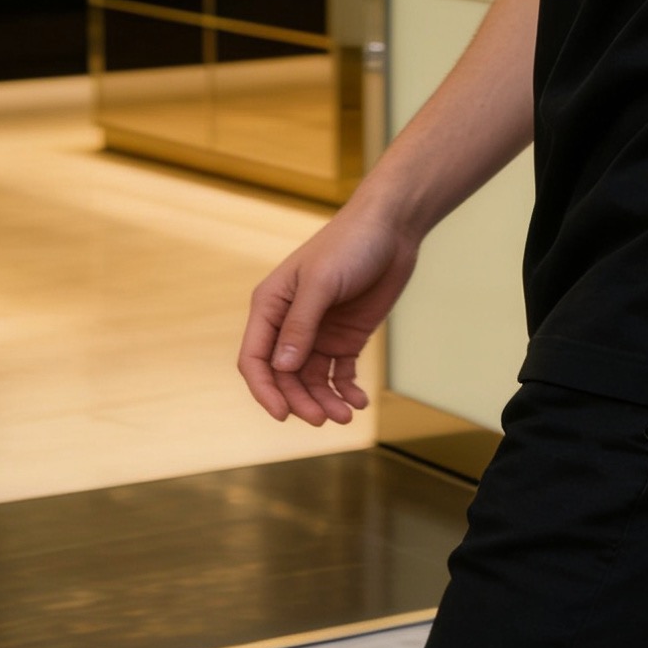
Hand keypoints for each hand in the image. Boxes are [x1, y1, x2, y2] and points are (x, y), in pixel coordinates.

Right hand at [238, 203, 420, 424]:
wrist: (392, 228)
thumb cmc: (350, 244)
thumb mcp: (322, 282)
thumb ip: (301, 324)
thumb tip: (282, 368)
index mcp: (271, 305)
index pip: (255, 359)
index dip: (264, 390)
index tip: (282, 414)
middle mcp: (289, 323)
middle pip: (285, 377)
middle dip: (301, 401)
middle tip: (325, 419)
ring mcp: (318, 332)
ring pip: (311, 380)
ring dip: (324, 401)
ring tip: (346, 416)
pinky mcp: (345, 337)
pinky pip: (339, 373)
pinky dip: (345, 390)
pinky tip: (358, 401)